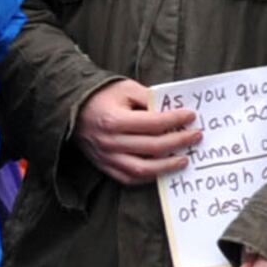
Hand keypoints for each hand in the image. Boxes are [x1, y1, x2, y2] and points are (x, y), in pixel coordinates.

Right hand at [75, 79, 202, 185]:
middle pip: (153, 147)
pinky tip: (162, 169)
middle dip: (179, 141)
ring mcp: (107, 157)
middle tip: (196, 136)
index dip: (175, 120)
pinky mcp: (105, 166)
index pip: (153, 123)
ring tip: (184, 159)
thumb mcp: (124, 88)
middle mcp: (110, 141)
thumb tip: (173, 110)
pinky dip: (149, 176)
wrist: (71, 108)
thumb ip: (149, 98)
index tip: (191, 116)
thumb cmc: (100, 96)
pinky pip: (130, 178)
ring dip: (167, 166)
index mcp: (114, 120)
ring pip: (142, 169)